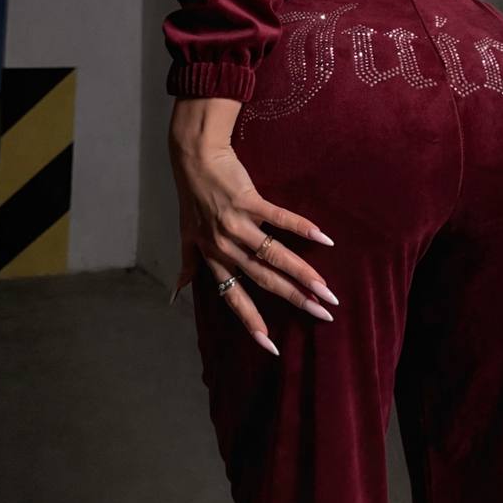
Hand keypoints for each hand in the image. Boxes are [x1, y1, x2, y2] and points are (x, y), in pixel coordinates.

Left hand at [167, 128, 338, 355]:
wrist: (194, 157)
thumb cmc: (191, 197)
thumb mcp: (185, 235)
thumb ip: (187, 265)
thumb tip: (176, 294)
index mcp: (212, 257)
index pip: (233, 297)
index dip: (251, 321)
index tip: (270, 345)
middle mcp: (224, 246)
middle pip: (262, 279)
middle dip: (293, 298)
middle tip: (321, 312)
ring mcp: (236, 224)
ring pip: (273, 254)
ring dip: (302, 272)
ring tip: (325, 287)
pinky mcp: (248, 200)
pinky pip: (278, 218)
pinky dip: (301, 228)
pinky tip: (323, 239)